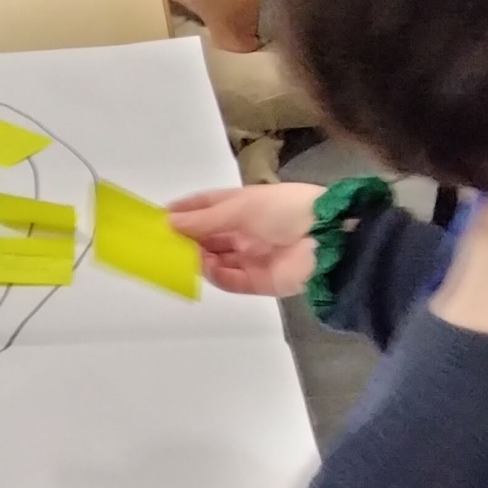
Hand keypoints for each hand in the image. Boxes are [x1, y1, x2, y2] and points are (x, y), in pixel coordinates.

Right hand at [168, 182, 321, 295]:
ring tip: (180, 255)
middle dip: (187, 237)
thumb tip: (169, 221)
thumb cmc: (284, 210)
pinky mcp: (259, 281)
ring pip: (216, 259)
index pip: (209, 206)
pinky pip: (230, 280)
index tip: (160, 217)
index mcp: (245, 205)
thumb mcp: (240, 207)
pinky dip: (215, 275)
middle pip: (209, 235)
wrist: (327, 239)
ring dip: (198, 257)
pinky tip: (205, 266)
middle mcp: (247, 231)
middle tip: (161, 242)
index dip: (185, 210)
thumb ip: (203, 219)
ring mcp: (253, 257)